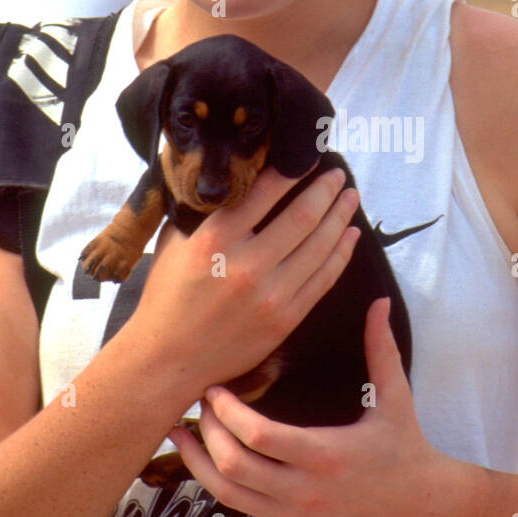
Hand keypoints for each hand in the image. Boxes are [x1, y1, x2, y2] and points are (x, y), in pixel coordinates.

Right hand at [124, 164, 360, 401]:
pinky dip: (341, 254)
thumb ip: (202, 212)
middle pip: (302, 216)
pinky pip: (323, 280)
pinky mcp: (285, 319)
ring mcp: (270, 295)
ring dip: (340, 217)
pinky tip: (351, 236)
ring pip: (319, 246)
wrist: (168, 359)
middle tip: (339, 174)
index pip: (264, 193)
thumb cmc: (166, 298)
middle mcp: (246, 265)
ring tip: (350, 197)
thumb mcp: (173, 243)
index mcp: (215, 240)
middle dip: (326, 190)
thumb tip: (228, 179)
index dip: (291, 171)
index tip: (307, 157)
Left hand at [166, 297, 452, 516]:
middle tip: (197, 401)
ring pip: (228, 492)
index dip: (228, 412)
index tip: (215, 387)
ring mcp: (294, 512)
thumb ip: (380, 348)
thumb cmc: (407, 448)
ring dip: (198, 462)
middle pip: (234, 465)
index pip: (260, 437)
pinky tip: (203, 459)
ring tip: (179, 432)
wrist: (420, 509)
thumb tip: (378, 301)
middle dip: (207, 432)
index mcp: (326, 455)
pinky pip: (240, 506)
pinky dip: (215, 482)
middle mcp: (304, 489)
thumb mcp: (396, 397)